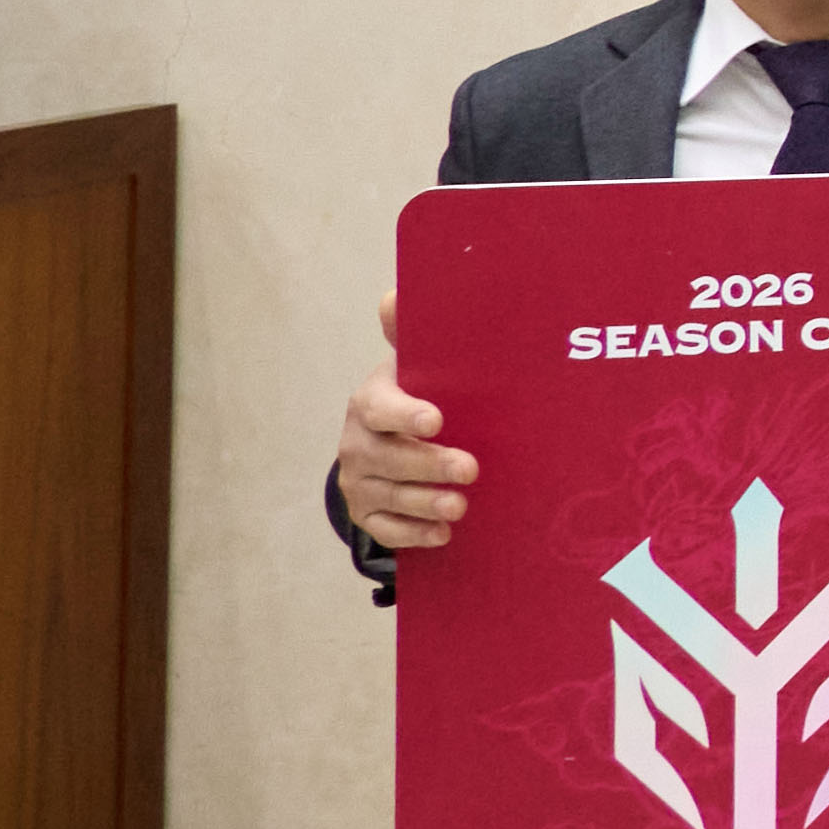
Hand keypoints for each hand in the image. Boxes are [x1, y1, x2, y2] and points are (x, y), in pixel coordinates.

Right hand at [338, 296, 471, 552]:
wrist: (388, 440)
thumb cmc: (416, 393)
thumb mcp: (414, 362)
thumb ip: (408, 332)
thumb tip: (394, 295)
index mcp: (371, 402)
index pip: (379, 408)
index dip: (404, 414)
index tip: (437, 419)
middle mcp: (358, 443)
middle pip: (386, 458)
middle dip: (428, 465)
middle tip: (470, 468)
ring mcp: (360, 481)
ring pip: (388, 496)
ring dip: (425, 503)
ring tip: (460, 506)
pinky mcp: (366, 512)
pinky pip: (385, 528)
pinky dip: (413, 533)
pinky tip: (443, 534)